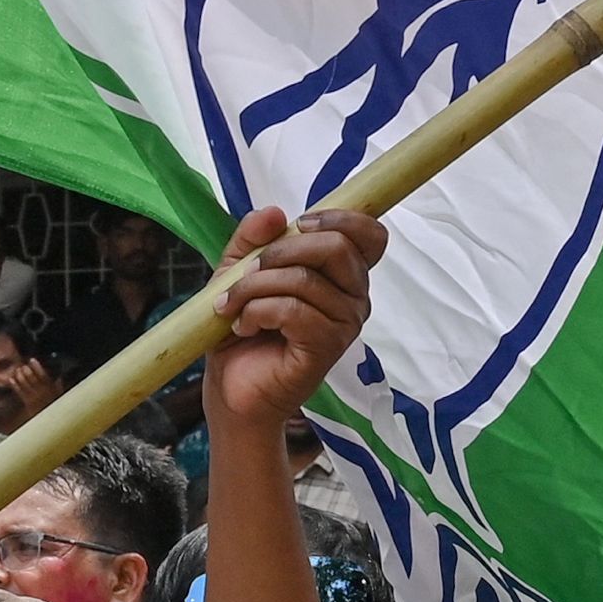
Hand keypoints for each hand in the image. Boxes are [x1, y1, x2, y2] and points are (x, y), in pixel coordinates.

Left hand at [203, 207, 387, 440]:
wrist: (231, 388)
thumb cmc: (243, 329)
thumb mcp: (240, 270)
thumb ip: (254, 238)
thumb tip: (274, 213)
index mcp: (343, 275)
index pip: (371, 235)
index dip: (340, 218)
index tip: (300, 224)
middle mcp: (354, 298)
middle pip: (337, 247)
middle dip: (281, 250)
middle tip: (248, 271)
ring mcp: (345, 324)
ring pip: (305, 278)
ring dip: (254, 286)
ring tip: (232, 305)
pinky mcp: (327, 347)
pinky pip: (292, 309)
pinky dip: (256, 310)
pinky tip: (243, 326)